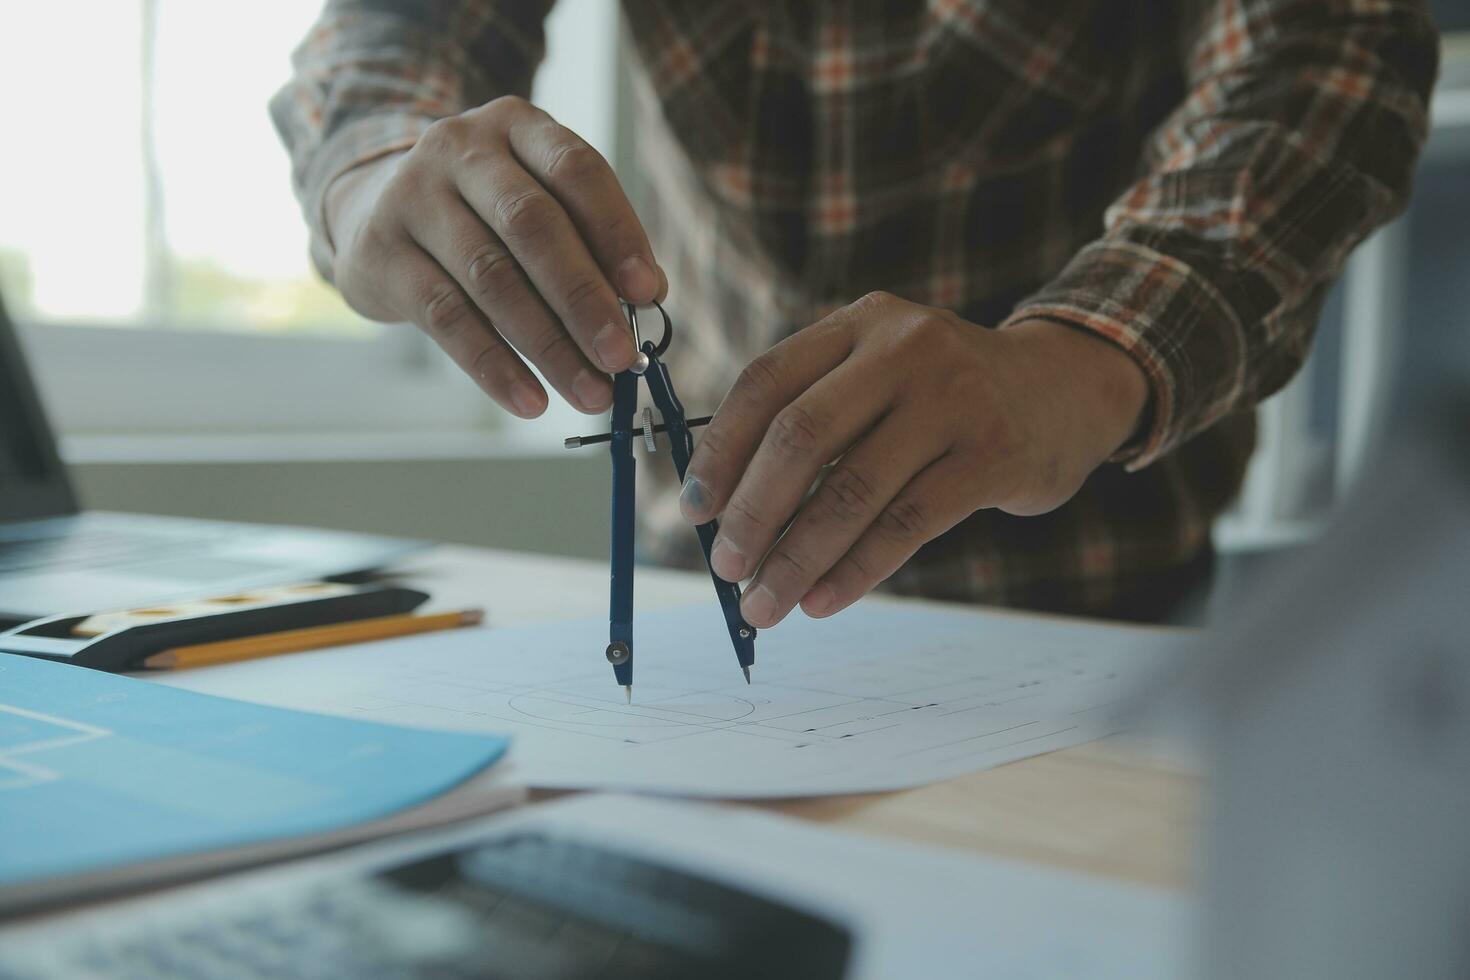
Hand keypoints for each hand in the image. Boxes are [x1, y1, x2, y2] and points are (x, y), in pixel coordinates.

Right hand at [325, 96, 665, 417]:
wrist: (373, 210)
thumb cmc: (484, 214)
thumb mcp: (537, 203)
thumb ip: (592, 240)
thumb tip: (650, 293)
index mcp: (516, 126)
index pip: (576, 169)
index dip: (616, 232)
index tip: (647, 292)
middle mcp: (459, 148)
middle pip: (532, 225)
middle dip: (583, 298)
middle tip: (621, 357)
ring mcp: (412, 196)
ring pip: (491, 277)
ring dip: (549, 345)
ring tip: (590, 392)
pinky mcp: (381, 253)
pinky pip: (446, 318)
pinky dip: (494, 365)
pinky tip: (530, 400)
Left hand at [677, 292, 1148, 627]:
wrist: (1065, 390)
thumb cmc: (947, 398)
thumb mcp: (883, 374)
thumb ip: (816, 419)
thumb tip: (727, 510)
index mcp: (862, 323)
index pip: (767, 381)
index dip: (721, 449)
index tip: (694, 508)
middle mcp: (905, 349)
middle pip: (802, 436)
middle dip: (753, 512)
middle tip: (726, 568)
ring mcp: (953, 399)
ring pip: (852, 491)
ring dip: (797, 558)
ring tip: (765, 604)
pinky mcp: (992, 455)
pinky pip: (905, 525)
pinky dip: (855, 571)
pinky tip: (822, 600)